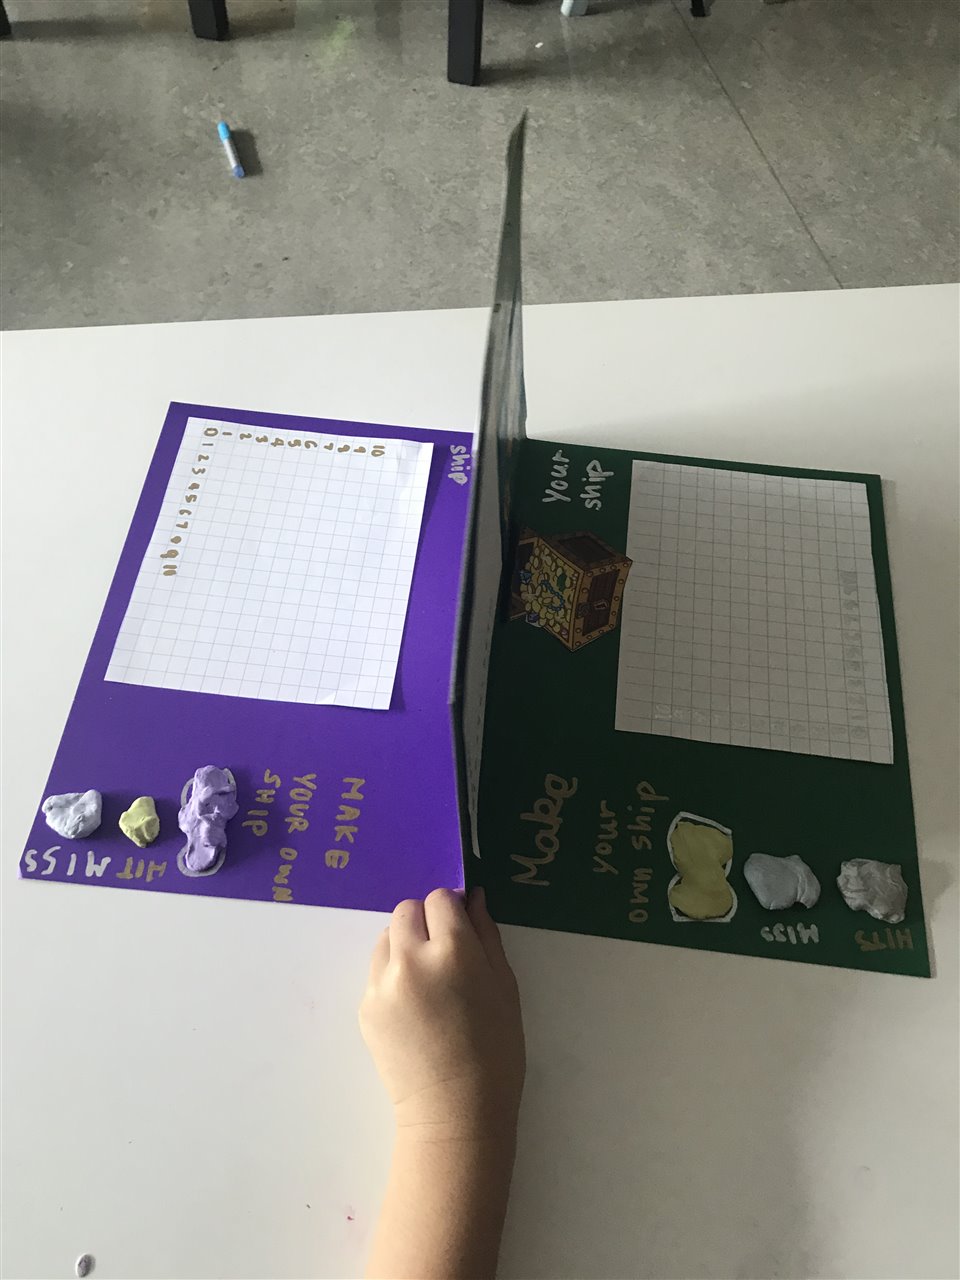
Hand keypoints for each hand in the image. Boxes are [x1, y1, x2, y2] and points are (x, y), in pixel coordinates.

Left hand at [359, 887, 524, 1140]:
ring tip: (427, 982)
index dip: (453, 909)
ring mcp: (382, 984)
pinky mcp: (365, 1007)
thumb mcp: (505, 986)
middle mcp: (411, 959)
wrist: (455, 1111)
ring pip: (387, 938)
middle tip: (444, 954)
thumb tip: (474, 897)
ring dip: (405, 945)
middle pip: (407, 910)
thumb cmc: (496, 1049)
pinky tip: (414, 1009)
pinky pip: (377, 973)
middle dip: (426, 922)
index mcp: (453, 950)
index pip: (440, 899)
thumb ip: (487, 934)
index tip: (461, 929)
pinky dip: (393, 977)